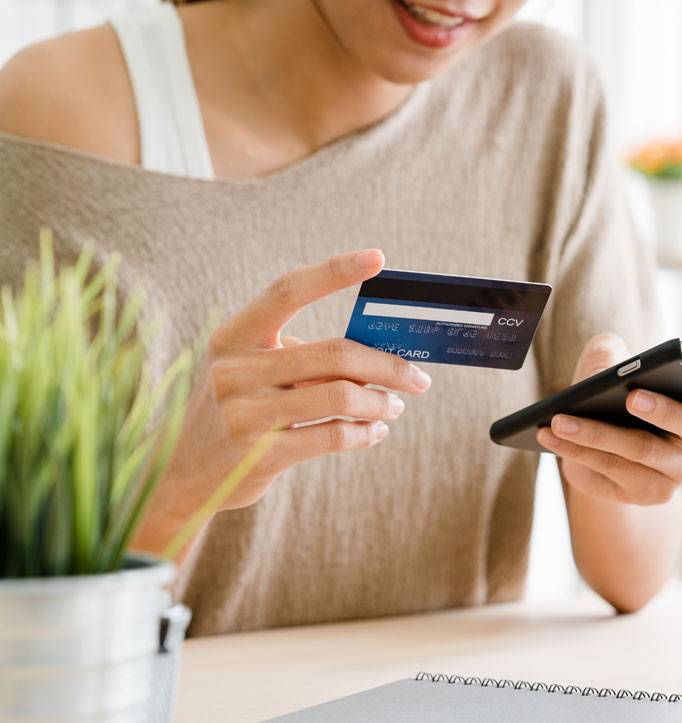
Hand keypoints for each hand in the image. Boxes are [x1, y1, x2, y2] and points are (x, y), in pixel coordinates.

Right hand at [152, 249, 431, 527]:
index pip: (288, 290)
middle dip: (388, 365)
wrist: (182, 474)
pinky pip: (333, 435)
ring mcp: (246, 413)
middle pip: (334, 353)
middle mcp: (235, 369)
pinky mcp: (261, 454)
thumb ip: (300, 356)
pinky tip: (375, 431)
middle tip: (418, 378)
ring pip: (341, 395)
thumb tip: (377, 351)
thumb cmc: (235, 409)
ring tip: (394, 406)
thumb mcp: (249, 371)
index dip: (334, 271)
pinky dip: (365, 433)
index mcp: (234, 335)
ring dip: (381, 402)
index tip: (377, 257)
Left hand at [537, 334, 681, 505]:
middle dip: (664, 410)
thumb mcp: (611, 365)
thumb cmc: (616, 395)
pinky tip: (550, 434)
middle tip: (633, 396)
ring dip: (595, 432)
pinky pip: (609, 471)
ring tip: (561, 418)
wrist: (603, 451)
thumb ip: (611, 354)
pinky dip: (576, 450)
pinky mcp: (643, 494)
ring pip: (638, 451)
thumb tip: (606, 367)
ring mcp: (674, 475)